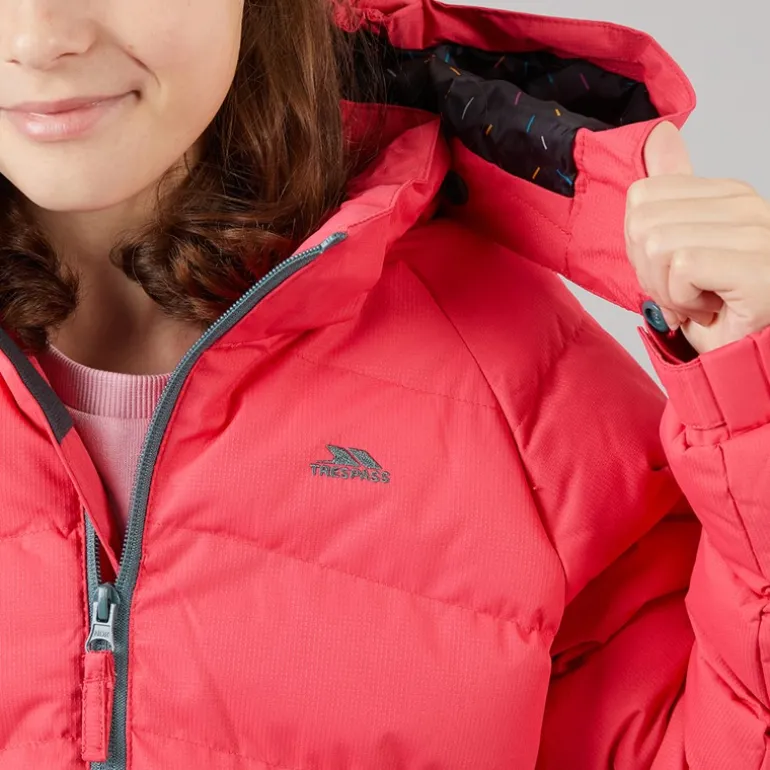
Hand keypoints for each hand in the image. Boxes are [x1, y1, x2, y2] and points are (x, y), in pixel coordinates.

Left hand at [625, 121, 769, 354]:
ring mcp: (757, 233)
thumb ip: (669, 196)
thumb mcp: (681, 249)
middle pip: (643, 221)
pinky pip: (681, 267)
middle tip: (681, 292)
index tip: (671, 270)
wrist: (751, 356)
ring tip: (696, 301)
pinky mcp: (756, 265)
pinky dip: (682, 299)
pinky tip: (707, 308)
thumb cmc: (718, 310)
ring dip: (665, 288)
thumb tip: (658, 136)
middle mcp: (748, 205)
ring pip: (658, 243)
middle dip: (648, 270)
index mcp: (727, 195)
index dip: (639, 244)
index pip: (642, 195)